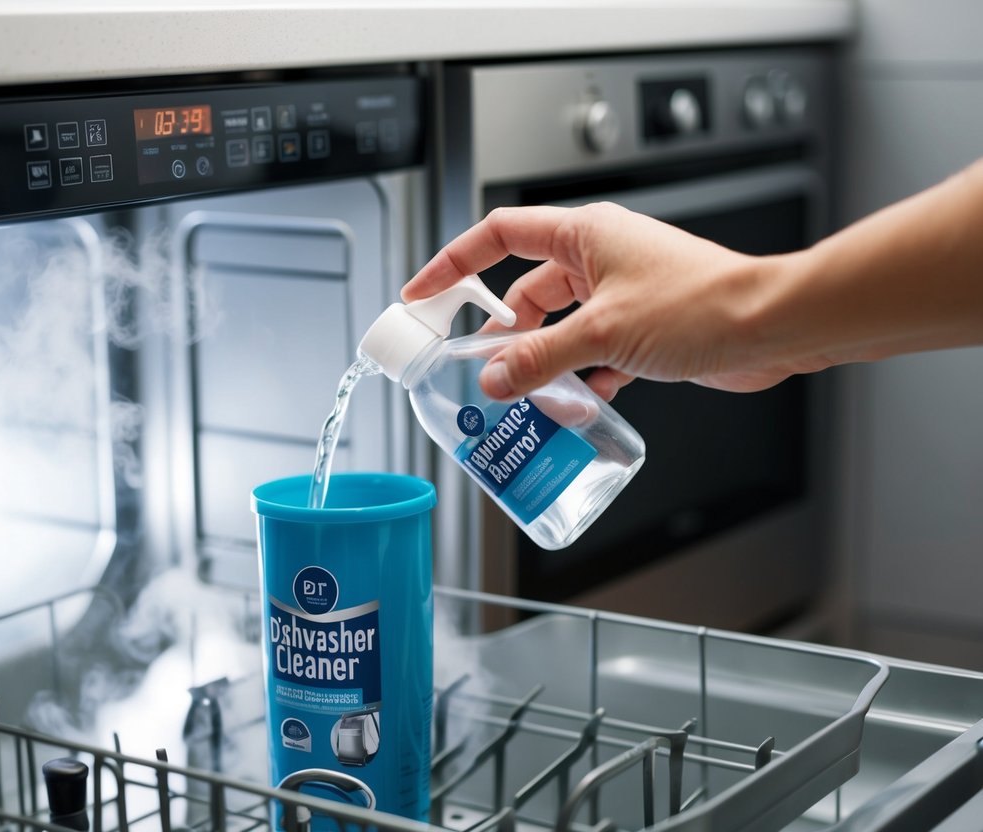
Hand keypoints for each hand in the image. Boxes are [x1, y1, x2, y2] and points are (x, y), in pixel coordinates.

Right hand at [403, 203, 822, 400]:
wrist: (772, 327)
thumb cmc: (702, 305)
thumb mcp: (602, 333)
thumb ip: (540, 358)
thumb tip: (494, 376)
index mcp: (584, 235)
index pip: (499, 236)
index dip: (454, 264)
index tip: (424, 293)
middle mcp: (600, 257)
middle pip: (527, 292)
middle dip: (503, 334)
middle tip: (479, 369)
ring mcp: (623, 292)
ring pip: (561, 327)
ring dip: (546, 362)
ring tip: (532, 396)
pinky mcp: (643, 325)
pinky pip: (593, 350)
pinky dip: (583, 376)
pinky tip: (585, 402)